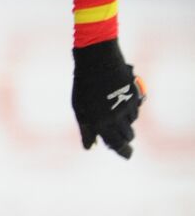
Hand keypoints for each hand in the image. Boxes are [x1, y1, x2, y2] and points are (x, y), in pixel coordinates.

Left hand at [71, 39, 144, 158]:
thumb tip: (90, 148)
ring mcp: (127, 105)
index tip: (127, 155)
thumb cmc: (84, 84)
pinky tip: (117, 100)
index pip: (116, 144)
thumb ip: (86, 129)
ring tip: (112, 111)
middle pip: (127, 136)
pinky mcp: (135, 96)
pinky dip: (128, 110)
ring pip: (131, 123)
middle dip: (124, 138)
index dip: (122, 151)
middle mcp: (115, 116)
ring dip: (125, 123)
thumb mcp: (79, 108)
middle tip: (119, 137)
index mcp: (99, 121)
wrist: (98, 60)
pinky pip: (135, 110)